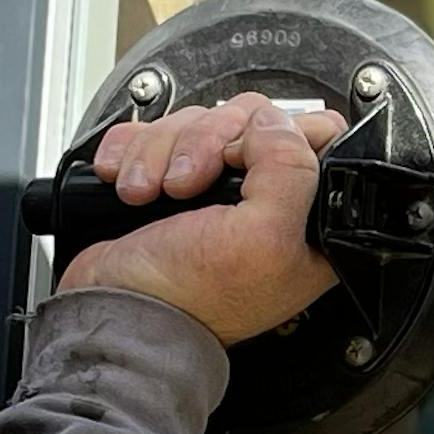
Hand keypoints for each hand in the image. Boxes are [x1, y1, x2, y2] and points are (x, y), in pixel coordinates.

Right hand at [56, 91, 348, 348]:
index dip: (278, 135)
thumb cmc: (189, 299)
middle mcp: (263, 201)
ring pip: (198, 123)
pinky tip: (131, 185)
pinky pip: (154, 133)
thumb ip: (289, 170)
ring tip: (149, 194)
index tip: (244, 161)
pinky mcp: (169, 180)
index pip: (315, 136)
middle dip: (205, 143)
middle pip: (247, 120)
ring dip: (162, 152)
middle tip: (185, 185)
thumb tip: (273, 123)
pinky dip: (135, 151)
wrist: (118, 312)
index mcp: (304, 219)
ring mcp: (214, 190)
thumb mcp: (263, 238)